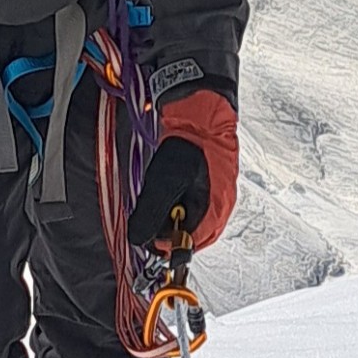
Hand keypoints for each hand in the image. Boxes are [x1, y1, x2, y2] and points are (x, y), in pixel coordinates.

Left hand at [130, 88, 237, 251]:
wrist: (199, 112)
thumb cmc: (188, 146)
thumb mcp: (163, 183)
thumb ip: (150, 215)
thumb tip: (137, 240)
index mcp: (215, 211)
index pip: (188, 245)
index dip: (164, 242)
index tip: (145, 233)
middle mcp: (220, 207)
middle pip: (189, 234)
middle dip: (168, 227)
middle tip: (152, 210)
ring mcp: (216, 195)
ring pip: (188, 218)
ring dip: (170, 213)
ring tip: (159, 192)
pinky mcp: (209, 183)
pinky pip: (192, 203)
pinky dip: (177, 200)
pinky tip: (167, 185)